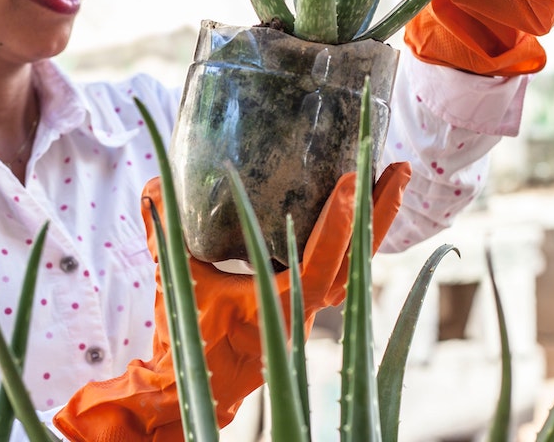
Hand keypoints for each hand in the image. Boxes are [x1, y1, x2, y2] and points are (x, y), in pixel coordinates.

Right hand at [54, 163, 410, 441]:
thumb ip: (162, 232)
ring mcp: (312, 308)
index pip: (321, 262)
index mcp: (281, 306)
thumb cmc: (190, 339)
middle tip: (401, 166)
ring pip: (358, 263)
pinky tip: (364, 212)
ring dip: (377, 222)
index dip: (340, 222)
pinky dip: (358, 238)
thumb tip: (152, 184)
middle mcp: (307, 308)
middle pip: (358, 258)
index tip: (355, 179)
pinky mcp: (307, 305)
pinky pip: (344, 268)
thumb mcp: (175, 280)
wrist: (195, 387)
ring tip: (393, 179)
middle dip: (382, 210)